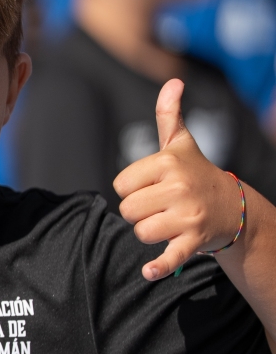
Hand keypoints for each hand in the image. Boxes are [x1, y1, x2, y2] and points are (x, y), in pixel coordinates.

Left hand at [113, 79, 242, 280]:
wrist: (232, 207)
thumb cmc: (196, 173)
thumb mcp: (182, 143)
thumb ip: (170, 114)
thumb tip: (173, 81)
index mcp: (167, 163)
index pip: (121, 185)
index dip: (133, 189)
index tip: (153, 187)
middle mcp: (178, 187)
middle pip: (128, 210)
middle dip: (139, 213)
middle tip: (161, 207)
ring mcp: (187, 215)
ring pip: (140, 232)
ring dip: (149, 233)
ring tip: (168, 223)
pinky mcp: (194, 240)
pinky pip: (169, 256)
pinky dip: (159, 267)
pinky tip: (149, 272)